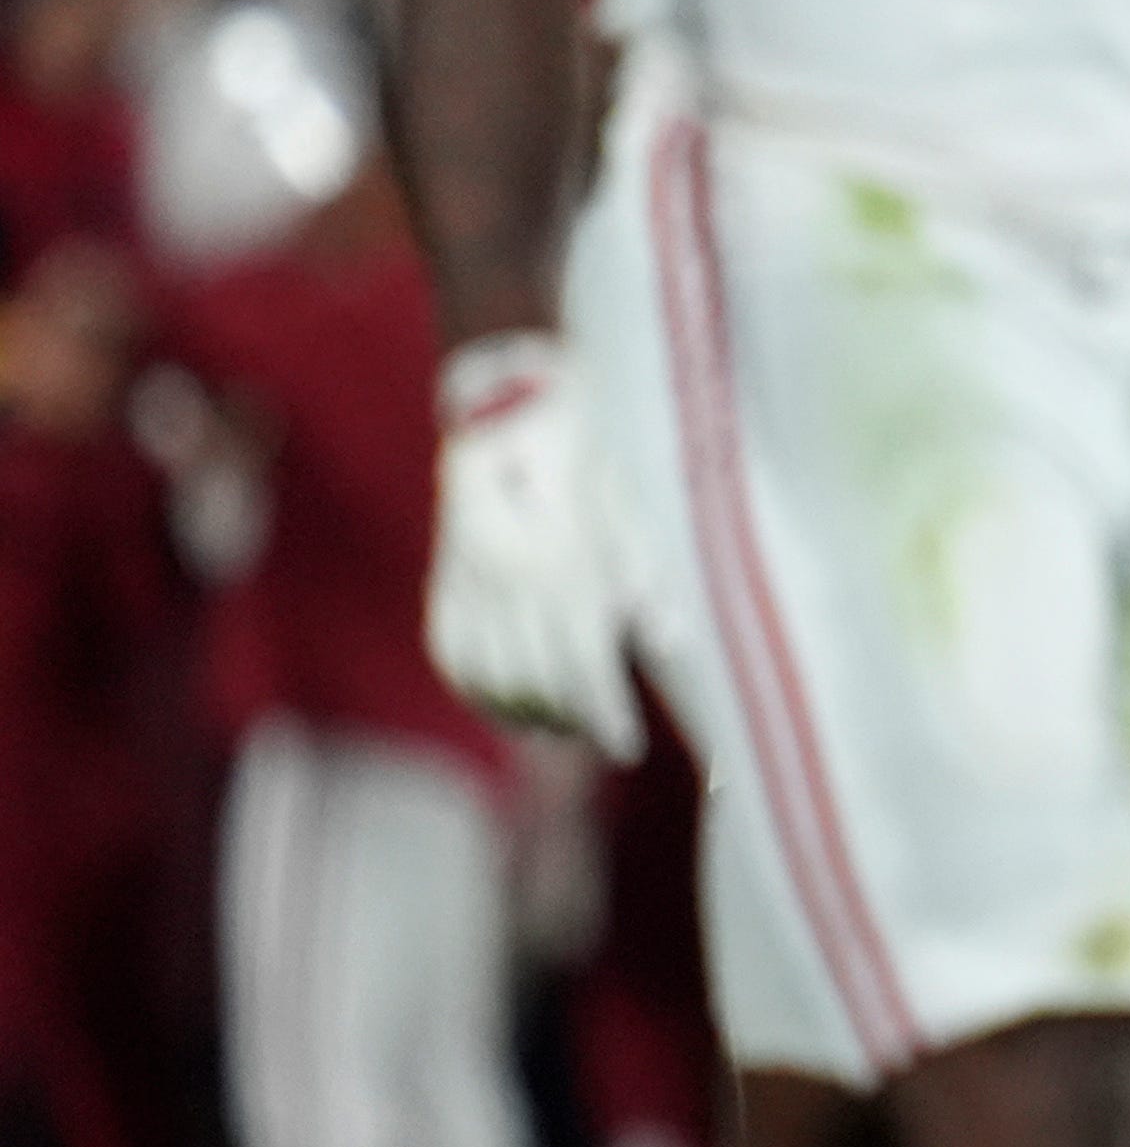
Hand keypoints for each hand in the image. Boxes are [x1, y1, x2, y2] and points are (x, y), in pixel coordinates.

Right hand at [427, 332, 641, 758]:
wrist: (508, 400)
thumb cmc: (589, 450)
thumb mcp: (633, 501)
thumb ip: (646, 574)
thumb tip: (669, 644)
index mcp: (559, 556)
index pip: (580, 662)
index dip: (605, 714)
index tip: (628, 746)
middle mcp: (504, 574)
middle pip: (537, 680)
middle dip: (575, 720)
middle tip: (603, 731)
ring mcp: (464, 576)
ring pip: (488, 677)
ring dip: (527, 713)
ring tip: (564, 724)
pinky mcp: (442, 577)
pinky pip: (450, 653)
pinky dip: (476, 690)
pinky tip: (507, 704)